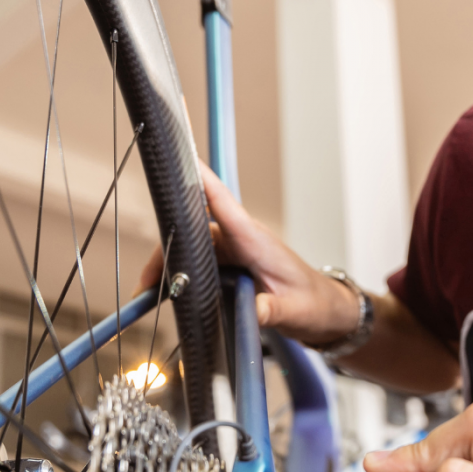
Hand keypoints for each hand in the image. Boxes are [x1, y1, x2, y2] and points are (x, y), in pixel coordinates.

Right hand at [133, 163, 360, 344]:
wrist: (326, 312)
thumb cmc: (314, 304)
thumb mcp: (294, 311)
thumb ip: (271, 310)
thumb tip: (253, 313)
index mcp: (256, 241)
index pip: (223, 202)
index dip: (201, 180)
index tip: (180, 158)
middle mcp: (241, 241)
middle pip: (193, 231)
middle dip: (166, 250)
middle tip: (146, 282)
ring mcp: (234, 252)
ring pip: (191, 248)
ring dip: (168, 266)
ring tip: (147, 292)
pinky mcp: (230, 266)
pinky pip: (197, 264)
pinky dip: (178, 276)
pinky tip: (162, 294)